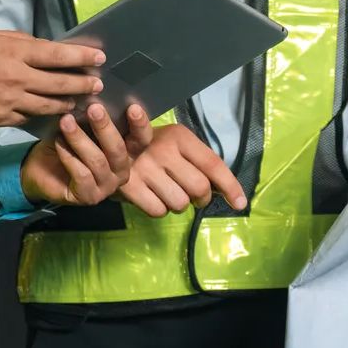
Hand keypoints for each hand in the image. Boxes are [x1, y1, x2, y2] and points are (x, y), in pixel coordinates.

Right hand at [0, 29, 103, 126]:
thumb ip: (17, 42)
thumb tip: (39, 47)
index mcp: (14, 54)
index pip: (57, 55)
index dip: (81, 56)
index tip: (98, 57)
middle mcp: (17, 79)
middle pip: (58, 83)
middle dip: (82, 83)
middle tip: (98, 84)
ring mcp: (10, 103)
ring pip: (48, 106)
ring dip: (68, 103)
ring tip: (80, 101)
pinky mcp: (2, 120)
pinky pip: (29, 118)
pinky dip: (44, 116)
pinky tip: (53, 114)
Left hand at [21, 104, 136, 205]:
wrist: (41, 167)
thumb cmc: (67, 142)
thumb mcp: (83, 125)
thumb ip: (94, 117)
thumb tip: (97, 95)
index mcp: (126, 151)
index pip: (141, 139)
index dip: (140, 124)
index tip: (132, 107)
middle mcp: (121, 170)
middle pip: (119, 149)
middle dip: (105, 127)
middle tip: (93, 108)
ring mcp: (106, 186)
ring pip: (98, 161)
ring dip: (80, 139)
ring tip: (66, 121)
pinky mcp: (89, 196)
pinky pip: (82, 174)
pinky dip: (69, 156)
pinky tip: (58, 142)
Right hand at [118, 123, 245, 216]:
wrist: (107, 144)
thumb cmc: (152, 147)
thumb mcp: (176, 144)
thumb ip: (200, 162)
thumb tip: (229, 193)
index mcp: (179, 136)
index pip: (213, 164)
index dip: (230, 186)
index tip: (240, 203)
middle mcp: (163, 149)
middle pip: (199, 189)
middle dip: (200, 198)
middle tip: (193, 194)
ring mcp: (145, 167)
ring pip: (180, 203)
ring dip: (177, 202)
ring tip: (166, 189)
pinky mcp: (129, 186)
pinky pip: (158, 211)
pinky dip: (159, 208)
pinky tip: (151, 194)